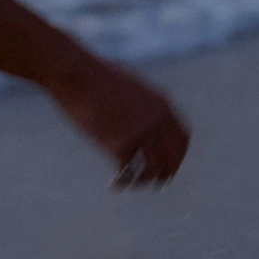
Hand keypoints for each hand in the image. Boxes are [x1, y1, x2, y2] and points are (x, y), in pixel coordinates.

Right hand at [53, 53, 189, 186]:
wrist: (76, 74)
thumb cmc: (94, 77)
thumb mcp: (129, 86)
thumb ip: (142, 105)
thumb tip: (139, 124)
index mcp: (162, 103)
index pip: (182, 138)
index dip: (177, 156)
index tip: (169, 164)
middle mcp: (157, 120)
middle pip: (172, 158)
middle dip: (165, 173)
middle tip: (156, 182)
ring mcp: (140, 133)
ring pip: (152, 169)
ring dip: (143, 180)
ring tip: (131, 183)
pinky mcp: (120, 144)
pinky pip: (127, 172)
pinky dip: (121, 182)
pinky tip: (114, 185)